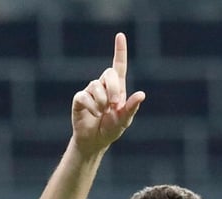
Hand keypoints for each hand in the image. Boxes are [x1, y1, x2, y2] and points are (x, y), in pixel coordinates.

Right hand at [71, 32, 145, 155]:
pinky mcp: (79, 98)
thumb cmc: (111, 128)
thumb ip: (131, 107)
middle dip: (113, 88)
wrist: (95, 141)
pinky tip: (95, 114)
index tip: (120, 35)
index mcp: (117, 88)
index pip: (119, 66)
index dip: (120, 51)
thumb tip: (142, 94)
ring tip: (103, 113)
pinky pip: (84, 96)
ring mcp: (90, 91)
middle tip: (114, 104)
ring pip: (95, 86)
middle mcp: (103, 86)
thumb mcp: (124, 120)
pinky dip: (92, 107)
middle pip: (108, 74)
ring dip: (102, 102)